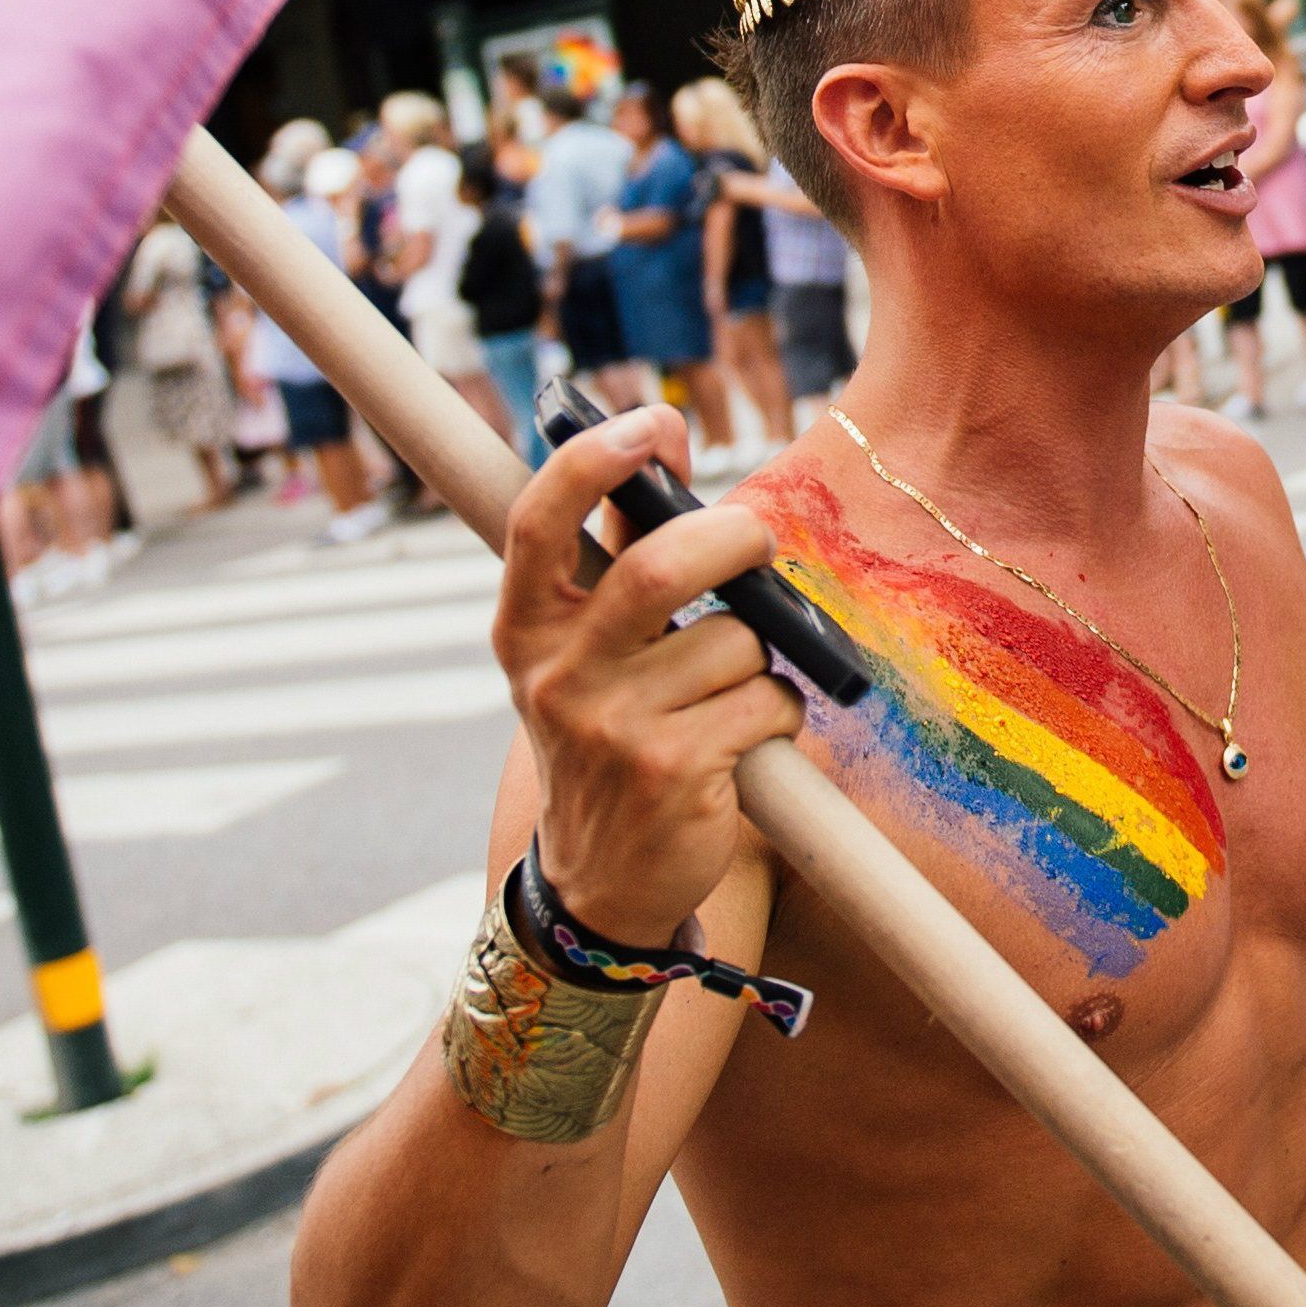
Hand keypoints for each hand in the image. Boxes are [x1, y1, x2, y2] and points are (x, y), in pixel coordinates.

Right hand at [493, 403, 800, 939]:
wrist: (600, 885)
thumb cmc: (610, 735)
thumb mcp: (585, 653)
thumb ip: (620, 554)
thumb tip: (663, 443)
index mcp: (526, 629)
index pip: (541, 521)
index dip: (594, 460)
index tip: (651, 421)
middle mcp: (557, 675)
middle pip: (661, 569)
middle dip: (732, 540)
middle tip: (755, 539)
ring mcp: (613, 728)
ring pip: (736, 643)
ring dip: (759, 662)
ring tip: (728, 696)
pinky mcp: (674, 774)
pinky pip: (768, 703)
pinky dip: (779, 716)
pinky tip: (742, 744)